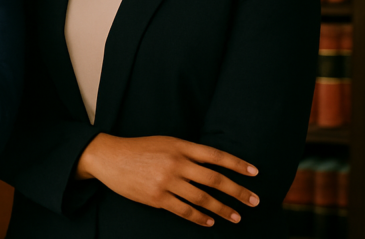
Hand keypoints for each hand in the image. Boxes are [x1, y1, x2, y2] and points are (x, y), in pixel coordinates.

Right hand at [76, 134, 259, 225]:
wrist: (109, 157)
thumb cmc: (139, 149)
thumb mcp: (165, 142)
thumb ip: (187, 153)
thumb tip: (213, 166)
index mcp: (179, 146)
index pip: (215, 155)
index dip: (236, 164)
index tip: (254, 172)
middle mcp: (176, 163)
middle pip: (215, 179)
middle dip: (238, 191)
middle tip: (254, 200)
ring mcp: (167, 181)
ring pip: (203, 199)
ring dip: (223, 209)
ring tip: (236, 216)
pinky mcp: (157, 197)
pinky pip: (184, 211)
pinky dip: (200, 217)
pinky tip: (210, 221)